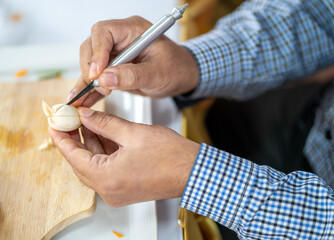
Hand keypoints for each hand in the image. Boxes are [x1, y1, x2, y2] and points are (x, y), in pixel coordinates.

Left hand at [49, 108, 199, 205]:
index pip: (72, 155)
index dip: (61, 136)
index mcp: (106, 178)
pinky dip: (103, 151)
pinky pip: (105, 169)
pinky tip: (103, 133)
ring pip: (93, 164)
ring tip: (88, 121)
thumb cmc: (170, 156)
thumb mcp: (132, 133)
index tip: (54, 122)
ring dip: (90, 143)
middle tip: (72, 119)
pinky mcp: (125, 188)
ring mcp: (116, 191)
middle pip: (81, 161)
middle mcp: (108, 190)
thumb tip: (86, 116)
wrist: (193, 171)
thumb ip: (105, 123)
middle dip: (76, 138)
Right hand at [67, 16, 198, 106]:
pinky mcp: (115, 68)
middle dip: (90, 68)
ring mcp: (116, 53)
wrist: (182, 77)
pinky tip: (84, 100)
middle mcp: (122, 39)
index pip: (104, 32)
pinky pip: (98, 77)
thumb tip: (104, 78)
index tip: (96, 73)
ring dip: (85, 81)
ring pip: (91, 63)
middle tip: (97, 86)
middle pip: (92, 47)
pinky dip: (91, 89)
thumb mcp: (157, 73)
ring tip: (80, 99)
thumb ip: (132, 75)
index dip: (97, 52)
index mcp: (134, 30)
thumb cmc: (176, 68)